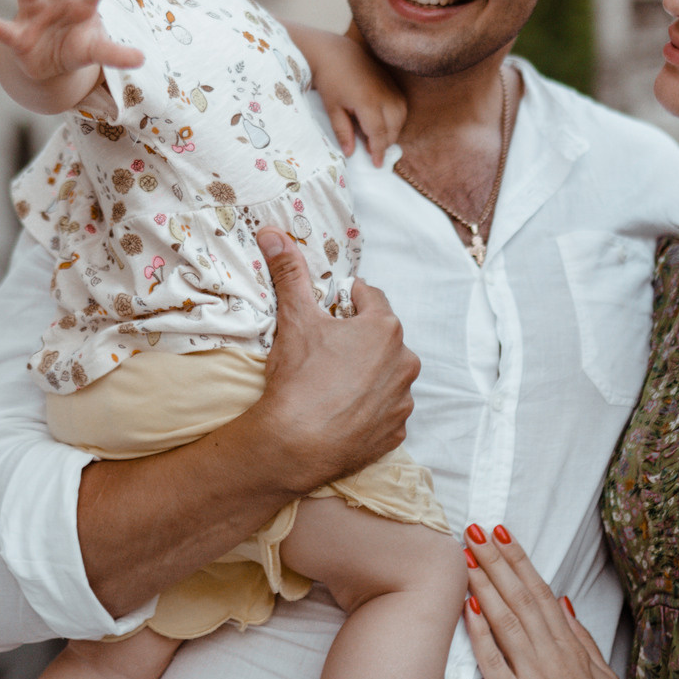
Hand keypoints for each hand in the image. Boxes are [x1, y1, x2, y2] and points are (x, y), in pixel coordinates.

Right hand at [247, 227, 417, 493]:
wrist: (295, 444)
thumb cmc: (299, 378)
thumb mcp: (294, 318)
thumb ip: (290, 273)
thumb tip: (273, 233)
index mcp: (385, 329)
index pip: (370, 297)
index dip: (346, 300)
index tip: (328, 309)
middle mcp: (404, 362)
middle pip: (381, 338)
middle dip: (357, 339)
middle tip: (325, 349)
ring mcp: (402, 400)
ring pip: (386, 376)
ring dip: (367, 375)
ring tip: (332, 383)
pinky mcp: (395, 433)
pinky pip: (385, 412)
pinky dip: (369, 409)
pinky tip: (341, 411)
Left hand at [292, 24, 405, 159]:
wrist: (337, 52)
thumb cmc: (330, 80)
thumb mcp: (332, 108)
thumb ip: (343, 131)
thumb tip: (350, 154)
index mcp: (368, 103)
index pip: (379, 134)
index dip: (378, 151)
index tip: (377, 164)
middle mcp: (385, 96)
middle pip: (393, 128)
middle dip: (385, 143)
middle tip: (372, 152)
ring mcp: (391, 89)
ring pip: (401, 119)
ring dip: (392, 132)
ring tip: (376, 139)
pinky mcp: (393, 84)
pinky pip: (401, 108)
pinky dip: (396, 120)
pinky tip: (383, 123)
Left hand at [464, 526, 637, 678]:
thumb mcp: (602, 674)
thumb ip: (580, 638)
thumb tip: (564, 600)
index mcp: (570, 647)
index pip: (541, 593)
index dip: (519, 560)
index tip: (500, 533)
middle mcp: (552, 655)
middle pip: (521, 598)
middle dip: (496, 561)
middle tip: (473, 530)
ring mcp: (534, 677)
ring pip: (507, 621)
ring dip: (485, 586)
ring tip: (466, 556)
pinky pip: (495, 663)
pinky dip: (481, 633)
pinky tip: (467, 608)